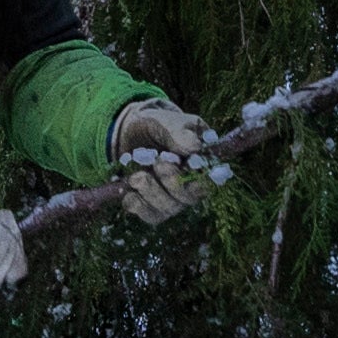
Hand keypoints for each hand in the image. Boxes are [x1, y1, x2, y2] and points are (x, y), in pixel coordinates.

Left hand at [106, 98, 217, 223]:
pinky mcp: (154, 207)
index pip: (209, 178)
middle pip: (190, 197)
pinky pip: (151, 216)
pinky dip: (137, 204)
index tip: (185, 163)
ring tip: (135, 176)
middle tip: (158, 162)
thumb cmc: (155, 126)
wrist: (130, 133)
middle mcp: (192, 184)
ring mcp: (174, 198)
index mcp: (203, 161)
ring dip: (151, 192)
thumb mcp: (166, 121)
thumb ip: (179, 133)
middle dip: (172, 182)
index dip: (199, 177)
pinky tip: (128, 192)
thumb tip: (195, 148)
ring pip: (169, 208)